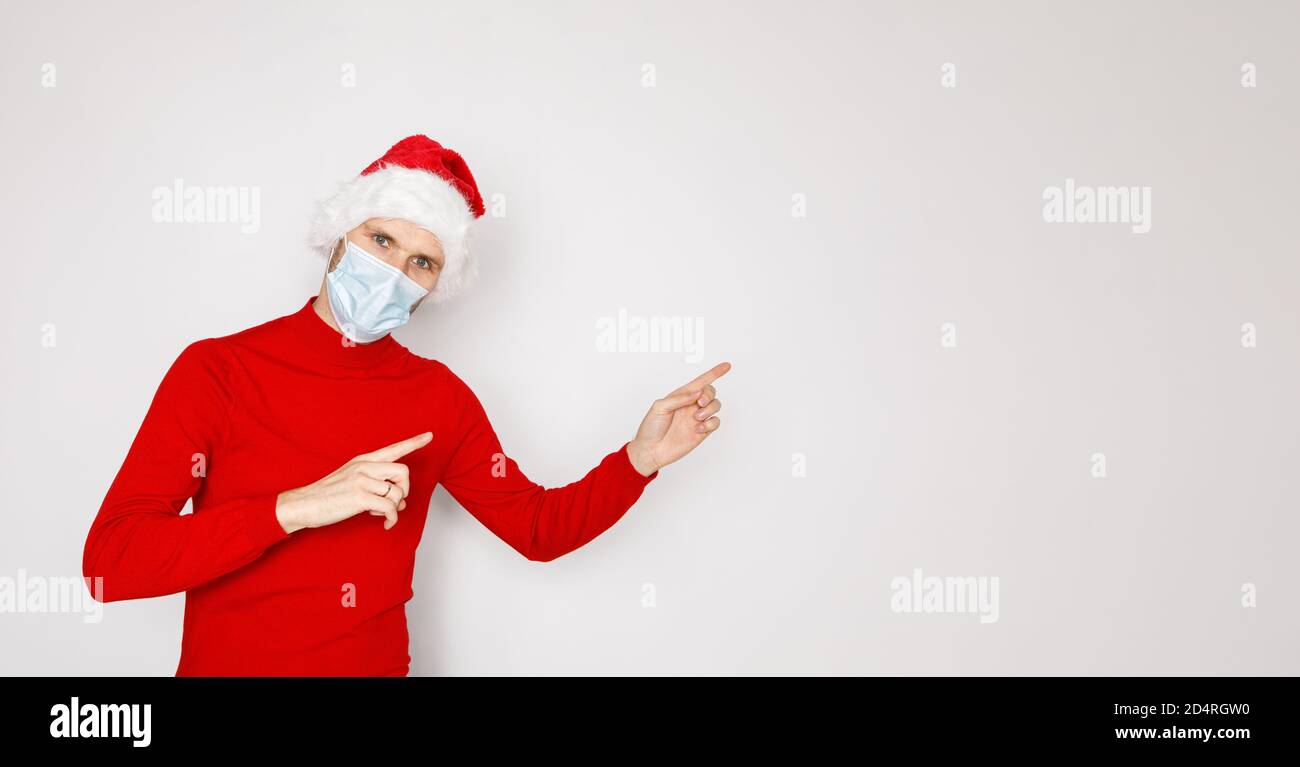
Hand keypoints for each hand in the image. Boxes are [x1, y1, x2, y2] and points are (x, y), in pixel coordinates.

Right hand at [275, 432, 432, 532]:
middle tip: (395, 502)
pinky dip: (391, 518)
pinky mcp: (359, 497)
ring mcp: (362, 480)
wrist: (303, 504)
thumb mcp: (351, 481)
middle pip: (403, 472)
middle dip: (405, 490)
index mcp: (363, 460)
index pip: (393, 448)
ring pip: (397, 493)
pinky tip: (384, 523)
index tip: (430, 436)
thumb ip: (376, 486)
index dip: (413, 443)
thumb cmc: (328, 496)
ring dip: (394, 508)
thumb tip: (402, 501)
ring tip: (379, 513)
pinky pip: (390, 508)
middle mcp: (364, 466)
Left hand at [626, 362, 730, 476]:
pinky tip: (699, 428)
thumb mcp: (659, 407)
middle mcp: (691, 405)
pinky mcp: (702, 432)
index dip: (714, 373)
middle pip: (711, 392)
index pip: (701, 381)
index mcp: (681, 396)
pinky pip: (716, 422)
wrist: (651, 450)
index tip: (727, 365)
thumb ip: (678, 398)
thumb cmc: (651, 428)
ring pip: (716, 406)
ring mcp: (697, 418)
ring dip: (710, 409)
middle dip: (709, 395)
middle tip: (699, 403)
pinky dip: (710, 423)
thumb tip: (697, 393)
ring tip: (697, 417)